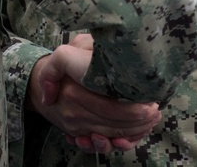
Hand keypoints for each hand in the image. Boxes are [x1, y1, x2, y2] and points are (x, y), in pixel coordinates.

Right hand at [29, 34, 160, 153]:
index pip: (112, 110)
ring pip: (111, 137)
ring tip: (149, 122)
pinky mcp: (80, 133)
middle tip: (156, 114)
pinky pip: (103, 143)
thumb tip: (85, 67)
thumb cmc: (62, 64)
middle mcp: (76, 114)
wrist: (40, 86)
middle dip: (140, 123)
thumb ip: (67, 57)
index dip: (135, 111)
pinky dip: (120, 142)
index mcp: (76, 93)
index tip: (153, 104)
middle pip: (115, 127)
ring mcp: (77, 127)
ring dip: (133, 133)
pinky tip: (133, 134)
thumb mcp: (65, 53)